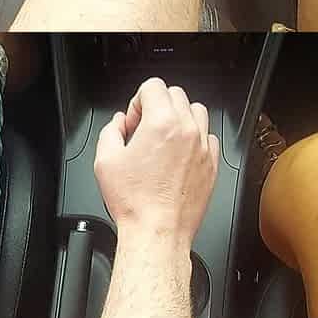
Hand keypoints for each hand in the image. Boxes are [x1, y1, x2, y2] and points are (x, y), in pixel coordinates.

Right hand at [94, 78, 219, 247]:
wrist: (157, 232)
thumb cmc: (135, 202)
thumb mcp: (105, 160)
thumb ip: (110, 131)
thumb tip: (118, 124)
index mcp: (161, 124)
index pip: (153, 86)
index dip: (137, 101)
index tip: (134, 120)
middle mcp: (187, 131)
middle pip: (176, 94)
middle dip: (156, 106)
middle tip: (144, 129)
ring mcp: (203, 147)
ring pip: (196, 111)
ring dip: (178, 117)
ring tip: (164, 138)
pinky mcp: (212, 164)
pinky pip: (209, 137)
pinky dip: (195, 138)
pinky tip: (179, 154)